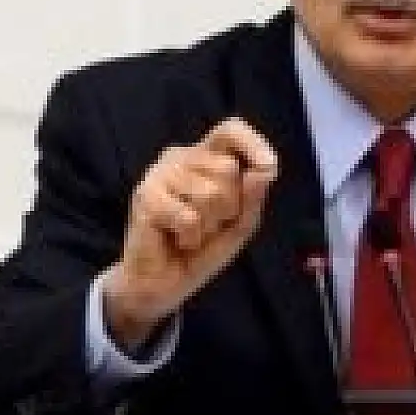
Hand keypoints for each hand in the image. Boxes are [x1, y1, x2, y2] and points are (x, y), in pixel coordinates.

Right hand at [102, 118, 277, 350]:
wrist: (163, 284)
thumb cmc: (201, 249)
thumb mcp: (239, 225)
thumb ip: (252, 197)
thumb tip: (264, 171)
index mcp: (204, 156)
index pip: (230, 130)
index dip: (253, 143)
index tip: (269, 167)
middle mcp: (180, 157)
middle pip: (228, 168)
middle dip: (230, 206)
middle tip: (210, 224)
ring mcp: (160, 174)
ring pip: (210, 194)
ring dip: (208, 226)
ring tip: (192, 233)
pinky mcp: (145, 196)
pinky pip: (189, 217)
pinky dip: (190, 237)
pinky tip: (176, 239)